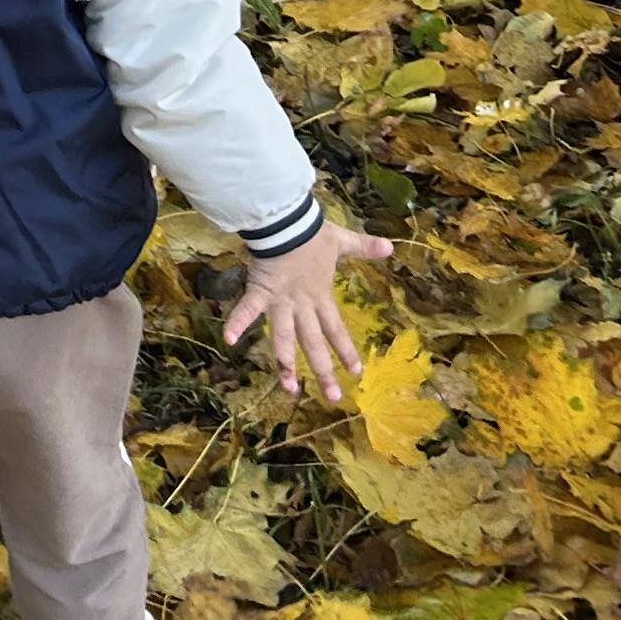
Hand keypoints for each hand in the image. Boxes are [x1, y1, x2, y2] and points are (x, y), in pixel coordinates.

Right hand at [222, 216, 394, 402]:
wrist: (288, 221)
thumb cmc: (312, 233)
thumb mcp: (340, 241)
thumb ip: (363, 247)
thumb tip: (391, 246)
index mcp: (320, 297)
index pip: (335, 329)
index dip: (345, 350)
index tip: (356, 373)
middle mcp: (302, 306)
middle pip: (313, 343)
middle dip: (322, 370)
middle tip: (332, 398)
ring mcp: (280, 301)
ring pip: (284, 338)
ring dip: (285, 363)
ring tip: (289, 389)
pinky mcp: (261, 291)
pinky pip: (248, 309)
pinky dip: (237, 322)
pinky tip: (229, 341)